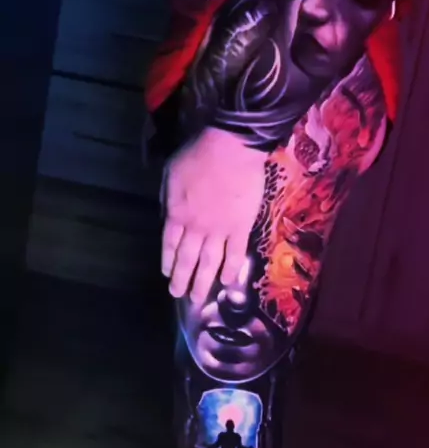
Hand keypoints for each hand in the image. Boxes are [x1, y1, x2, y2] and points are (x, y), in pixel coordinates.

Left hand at [161, 127, 266, 303]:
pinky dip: (231, 270)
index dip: (168, 262)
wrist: (230, 150)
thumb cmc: (197, 155)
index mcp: (176, 214)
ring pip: (210, 263)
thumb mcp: (170, 174)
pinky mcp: (241, 228)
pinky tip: (227, 282)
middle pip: (187, 259)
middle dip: (182, 280)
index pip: (169, 245)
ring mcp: (220, 231)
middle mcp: (196, 229)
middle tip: (179, 295)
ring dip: (203, 282)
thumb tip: (168, 217)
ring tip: (198, 298)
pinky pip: (235, 254)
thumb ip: (168, 199)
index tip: (168, 274)